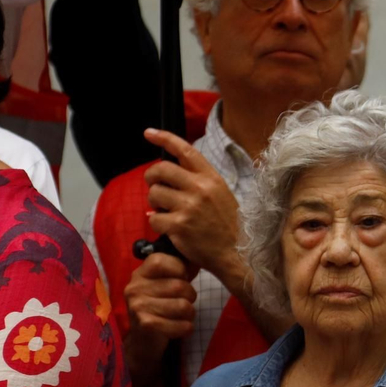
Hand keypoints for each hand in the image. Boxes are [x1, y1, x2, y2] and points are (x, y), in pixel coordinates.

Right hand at [123, 252, 196, 385]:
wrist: (143, 341)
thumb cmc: (159, 307)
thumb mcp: (164, 284)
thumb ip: (178, 269)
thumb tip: (198, 257)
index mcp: (140, 273)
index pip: (162, 260)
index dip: (180, 269)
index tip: (181, 279)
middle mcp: (135, 287)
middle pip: (179, 285)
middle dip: (190, 296)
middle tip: (183, 303)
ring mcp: (138, 306)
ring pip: (184, 306)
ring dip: (190, 314)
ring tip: (181, 316)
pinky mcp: (146, 324)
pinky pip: (182, 324)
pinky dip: (187, 328)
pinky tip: (180, 328)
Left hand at [142, 129, 241, 282]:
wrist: (237, 253)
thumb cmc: (228, 225)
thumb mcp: (221, 194)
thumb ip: (198, 181)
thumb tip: (170, 176)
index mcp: (211, 177)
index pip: (185, 150)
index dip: (164, 138)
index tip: (148, 133)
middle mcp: (200, 188)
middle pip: (161, 169)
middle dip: (151, 177)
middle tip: (154, 186)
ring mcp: (188, 207)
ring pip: (154, 194)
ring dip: (154, 203)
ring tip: (166, 211)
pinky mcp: (179, 226)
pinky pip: (154, 218)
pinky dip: (157, 224)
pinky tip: (169, 229)